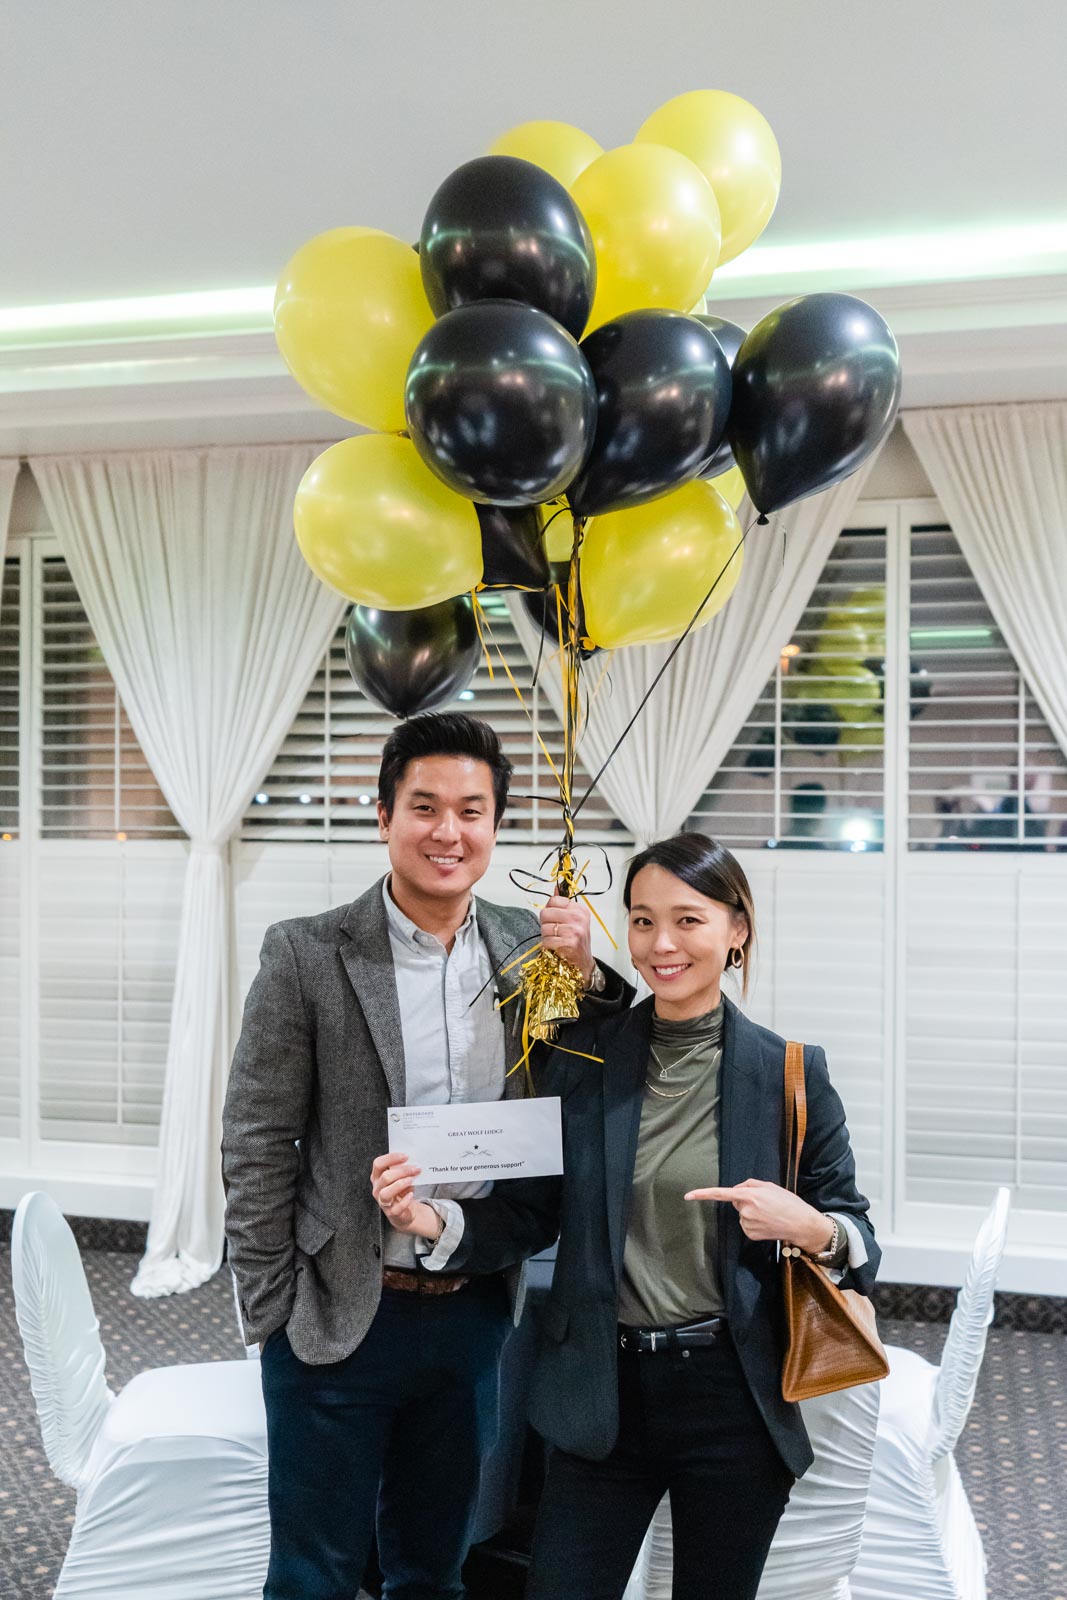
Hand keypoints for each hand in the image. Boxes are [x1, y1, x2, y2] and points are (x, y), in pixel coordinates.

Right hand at [370, 1152, 438, 1238]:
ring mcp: (383, 1201)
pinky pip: (397, 1207)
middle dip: (402, 1171)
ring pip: (386, 1192)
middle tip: (416, 1168)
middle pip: (385, 1177)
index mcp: (377, 1176)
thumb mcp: (399, 1177)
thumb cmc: (401, 1190)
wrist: (404, 1210)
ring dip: (401, 1184)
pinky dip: (405, 1200)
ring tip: (412, 1179)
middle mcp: (377, 1189)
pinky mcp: (391, 1212)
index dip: (391, 1158)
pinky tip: (411, 1194)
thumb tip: (413, 1161)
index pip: (378, 1164)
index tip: (406, 1156)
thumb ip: (402, 1169)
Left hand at [539, 892, 594, 986]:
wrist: (583, 962)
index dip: (549, 910)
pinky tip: (556, 947)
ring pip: (544, 928)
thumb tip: (556, 887)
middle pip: (545, 913)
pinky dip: (547, 945)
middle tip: (554, 931)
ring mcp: (574, 931)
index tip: (555, 918)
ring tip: (556, 940)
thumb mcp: (574, 919)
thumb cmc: (577, 940)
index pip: (553, 900)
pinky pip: (546, 941)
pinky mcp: (569, 943)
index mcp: (580, 909)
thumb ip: (563, 904)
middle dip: (545, 923)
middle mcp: (578, 918)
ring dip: (546, 936)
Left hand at [684, 1178, 834, 1253]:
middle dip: (746, 1200)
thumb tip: (737, 1188)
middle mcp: (745, 1210)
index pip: (721, 1194)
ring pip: (742, 1214)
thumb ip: (750, 1184)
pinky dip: (754, 1223)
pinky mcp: (750, 1234)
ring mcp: (747, 1224)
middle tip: (765, 1203)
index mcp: (749, 1195)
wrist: (801, 1224)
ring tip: (769, 1213)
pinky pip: (746, 1225)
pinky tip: (767, 1223)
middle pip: (736, 1202)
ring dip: (751, 1212)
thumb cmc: (788, 1202)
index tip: (687, 1196)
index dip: (703, 1194)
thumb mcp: (770, 1186)